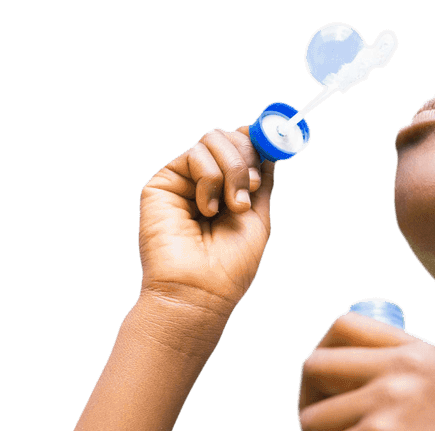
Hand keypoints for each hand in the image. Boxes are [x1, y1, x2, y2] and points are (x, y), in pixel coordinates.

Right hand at [138, 126, 273, 314]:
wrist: (201, 289)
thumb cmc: (231, 265)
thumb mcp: (258, 219)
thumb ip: (261, 183)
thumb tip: (267, 152)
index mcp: (230, 192)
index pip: (242, 149)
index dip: (256, 143)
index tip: (270, 149)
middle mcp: (207, 183)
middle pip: (228, 137)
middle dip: (246, 158)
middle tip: (250, 188)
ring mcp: (185, 181)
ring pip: (213, 139)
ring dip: (232, 170)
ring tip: (232, 206)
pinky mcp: (164, 182)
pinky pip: (195, 155)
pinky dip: (210, 179)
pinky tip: (206, 210)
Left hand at [297, 312, 434, 430]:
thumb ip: (399, 385)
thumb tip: (323, 376)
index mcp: (423, 354)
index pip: (343, 327)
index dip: (321, 365)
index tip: (326, 402)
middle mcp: (408, 368)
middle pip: (314, 367)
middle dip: (307, 409)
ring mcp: (393, 402)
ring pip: (311, 422)